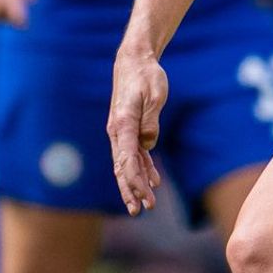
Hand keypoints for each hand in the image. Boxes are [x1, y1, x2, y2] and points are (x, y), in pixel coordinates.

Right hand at [108, 50, 168, 213]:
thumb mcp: (154, 96)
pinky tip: (153, 181)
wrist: (135, 61)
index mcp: (122, 124)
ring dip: (135, 185)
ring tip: (145, 205)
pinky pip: (134, 154)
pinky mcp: (129, 129)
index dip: (136, 181)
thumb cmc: (145, 76)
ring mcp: (121, 132)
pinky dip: (142, 169)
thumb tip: (148, 145)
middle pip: (122, 167)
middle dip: (131, 191)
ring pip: (126, 164)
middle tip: (139, 211)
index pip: (127, 160)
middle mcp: (117, 131)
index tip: (146, 197)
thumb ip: (151, 122)